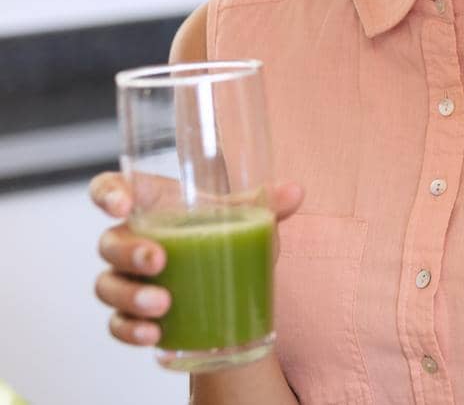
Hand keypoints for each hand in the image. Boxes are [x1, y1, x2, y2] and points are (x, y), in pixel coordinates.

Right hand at [89, 172, 304, 347]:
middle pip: (110, 242)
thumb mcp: (242, 216)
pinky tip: (154, 334)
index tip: (121, 205)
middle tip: (159, 261)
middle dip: (130, 253)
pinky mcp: (131, 314)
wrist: (226, 280)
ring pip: (108, 286)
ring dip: (131, 297)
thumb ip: (264, 203)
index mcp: (151, 206)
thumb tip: (295, 192)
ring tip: (163, 305)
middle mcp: (130, 240)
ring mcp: (127, 279)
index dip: (107, 193)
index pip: (111, 190)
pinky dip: (131, 331)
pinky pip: (117, 324)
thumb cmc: (222, 233)